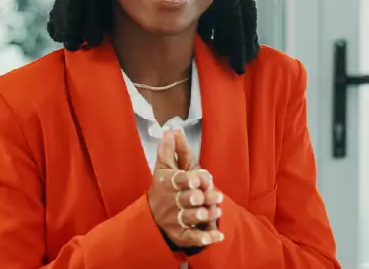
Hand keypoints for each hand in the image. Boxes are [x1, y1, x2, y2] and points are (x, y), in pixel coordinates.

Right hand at [148, 129, 224, 247]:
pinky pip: (192, 238)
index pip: (179, 181)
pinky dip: (205, 238)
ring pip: (192, 217)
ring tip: (218, 212)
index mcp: (169, 184)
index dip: (188, 180)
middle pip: (188, 200)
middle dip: (201, 198)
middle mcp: (172, 202)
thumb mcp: (163, 169)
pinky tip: (218, 236)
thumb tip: (171, 129)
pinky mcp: (180, 235)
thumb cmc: (162, 189)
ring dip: (206, 215)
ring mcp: (176, 219)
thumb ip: (169, 150)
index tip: (196, 180)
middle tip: (216, 196)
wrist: (150, 218)